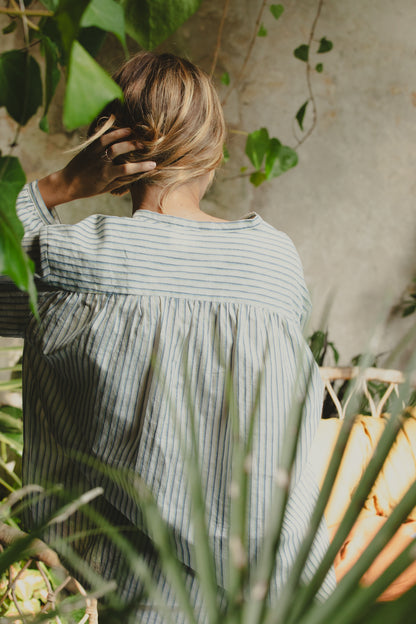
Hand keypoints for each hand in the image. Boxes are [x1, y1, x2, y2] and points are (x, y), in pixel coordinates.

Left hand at [38, 128, 156, 208]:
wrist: (67, 183)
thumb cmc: (88, 189)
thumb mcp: (106, 188)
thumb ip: (120, 180)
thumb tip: (136, 174)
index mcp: (105, 175)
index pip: (127, 169)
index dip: (141, 167)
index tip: (153, 165)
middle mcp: (100, 162)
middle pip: (118, 149)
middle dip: (133, 146)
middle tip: (145, 145)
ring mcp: (94, 152)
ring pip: (109, 139)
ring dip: (122, 134)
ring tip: (133, 131)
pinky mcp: (89, 147)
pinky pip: (100, 135)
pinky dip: (111, 130)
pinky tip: (119, 128)